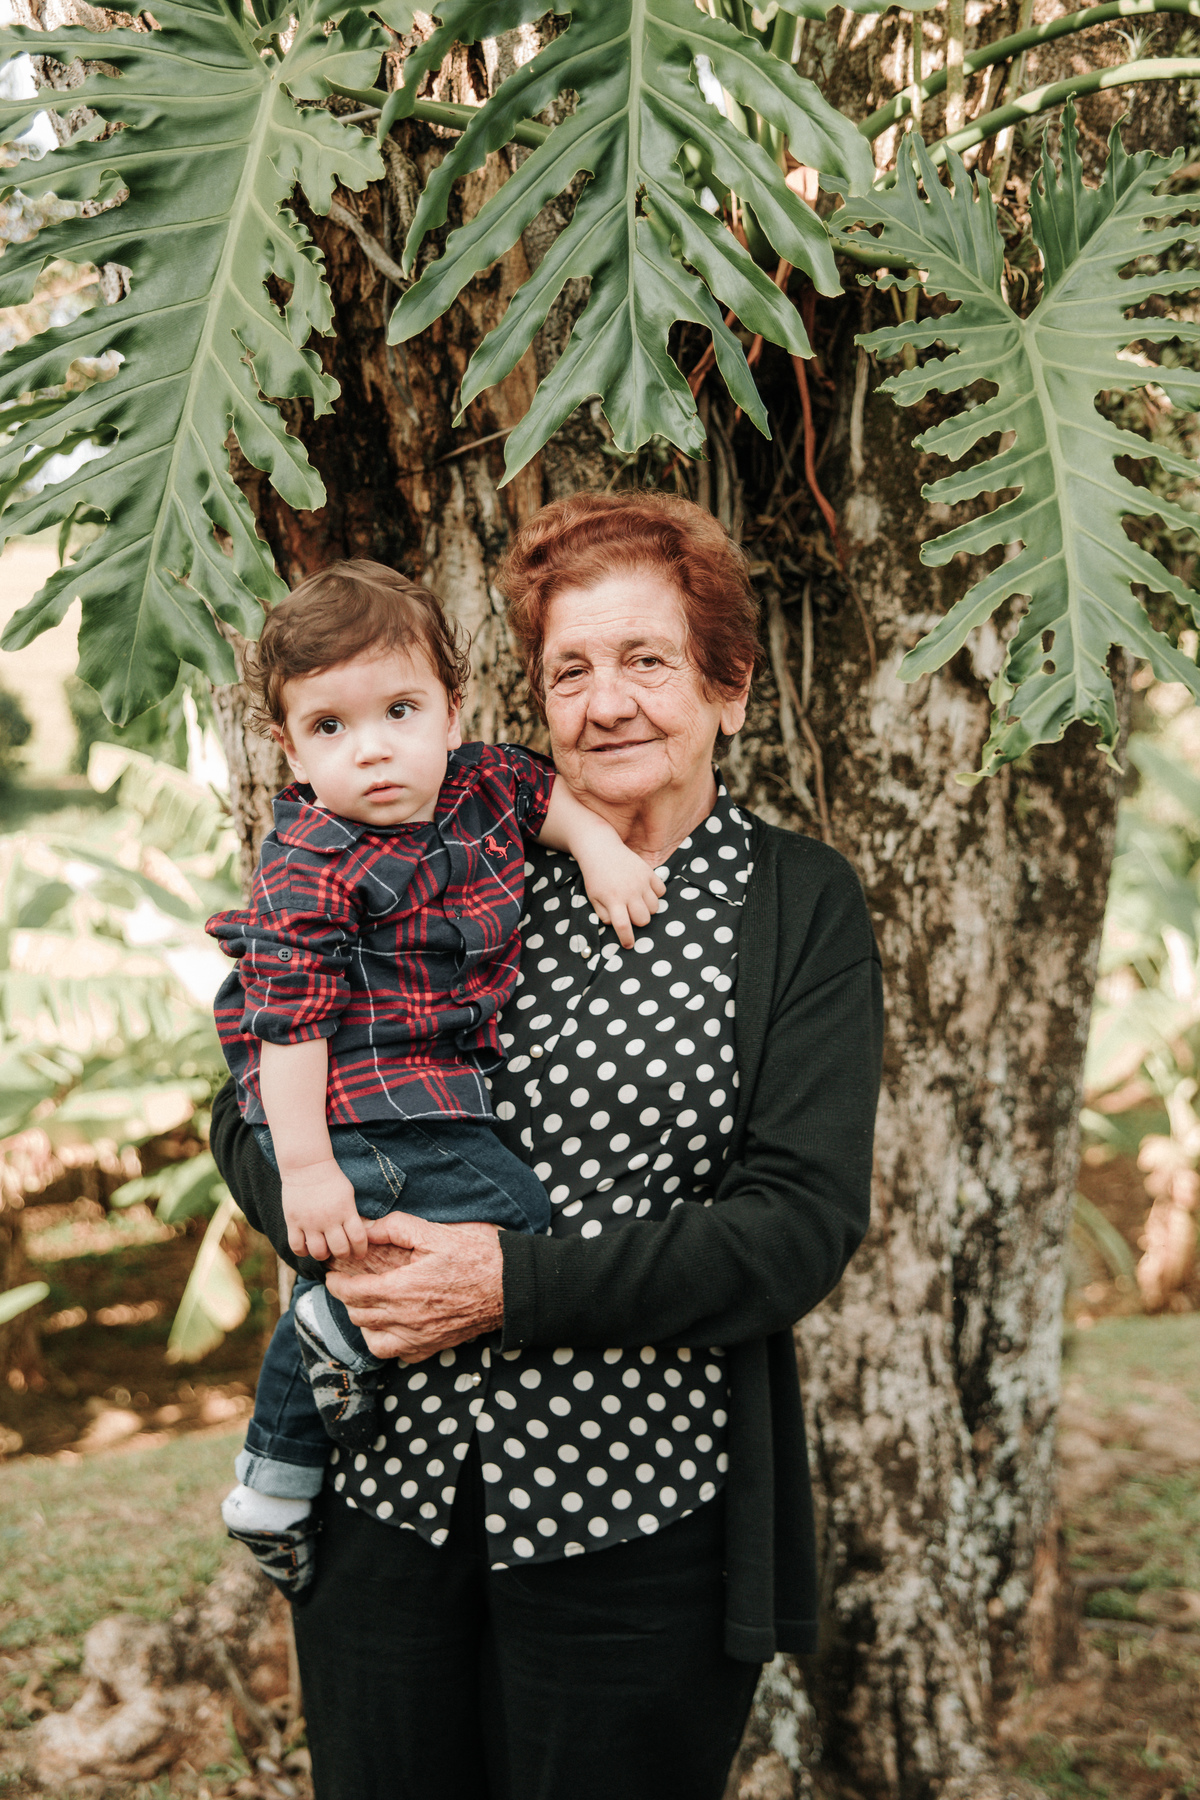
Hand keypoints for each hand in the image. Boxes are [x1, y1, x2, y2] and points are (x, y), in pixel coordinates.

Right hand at [279, 1157, 367, 1261]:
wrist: (307, 1166)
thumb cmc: (331, 1179)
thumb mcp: (348, 1195)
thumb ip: (351, 1215)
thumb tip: (356, 1236)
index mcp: (346, 1211)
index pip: (358, 1239)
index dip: (361, 1250)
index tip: (359, 1253)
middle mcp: (329, 1219)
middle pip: (339, 1250)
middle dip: (343, 1255)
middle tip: (341, 1251)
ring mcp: (310, 1222)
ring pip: (318, 1253)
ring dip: (323, 1255)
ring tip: (324, 1249)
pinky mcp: (293, 1221)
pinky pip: (297, 1247)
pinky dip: (303, 1251)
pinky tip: (307, 1246)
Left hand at [326, 1213, 503, 1361]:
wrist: (511, 1285)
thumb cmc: (477, 1255)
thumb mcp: (436, 1232)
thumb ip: (395, 1227)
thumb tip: (366, 1227)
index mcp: (404, 1289)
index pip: (353, 1293)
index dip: (336, 1284)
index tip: (332, 1275)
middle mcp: (407, 1319)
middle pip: (358, 1316)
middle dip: (346, 1299)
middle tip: (347, 1284)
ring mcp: (420, 1337)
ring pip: (373, 1340)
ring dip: (364, 1323)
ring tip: (367, 1305)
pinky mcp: (433, 1347)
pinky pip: (397, 1354)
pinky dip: (387, 1341)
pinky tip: (391, 1324)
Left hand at [578, 842, 666, 949]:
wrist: (601, 850)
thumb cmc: (595, 876)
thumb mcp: (593, 898)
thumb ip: (603, 915)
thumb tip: (616, 925)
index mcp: (613, 900)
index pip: (623, 927)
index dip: (627, 939)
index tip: (629, 945)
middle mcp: (629, 892)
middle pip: (644, 920)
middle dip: (638, 922)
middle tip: (630, 914)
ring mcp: (641, 882)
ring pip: (655, 907)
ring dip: (647, 909)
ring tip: (638, 902)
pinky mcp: (649, 872)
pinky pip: (661, 891)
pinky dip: (656, 894)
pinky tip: (645, 891)